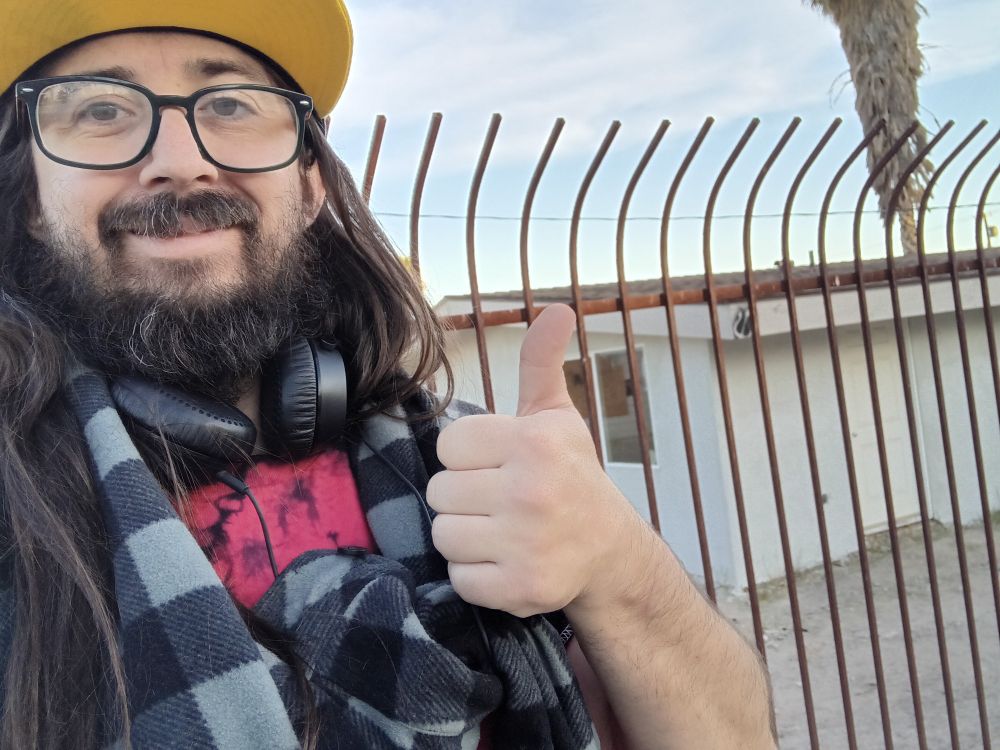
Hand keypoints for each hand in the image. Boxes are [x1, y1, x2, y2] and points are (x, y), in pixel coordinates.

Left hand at [427, 304, 638, 617]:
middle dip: (464, 497)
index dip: (469, 457)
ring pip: (443, 534)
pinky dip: (476, 575)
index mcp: (534, 442)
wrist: (609, 551)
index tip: (499, 466)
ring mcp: (526, 543)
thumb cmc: (573, 477)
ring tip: (502, 531)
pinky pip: (460, 577)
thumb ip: (543, 362)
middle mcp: (531, 491)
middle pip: (440, 492)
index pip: (449, 445)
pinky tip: (506, 562)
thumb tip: (557, 308)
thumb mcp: (558, 417)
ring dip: (466, 536)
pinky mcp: (520, 587)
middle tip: (501, 502)